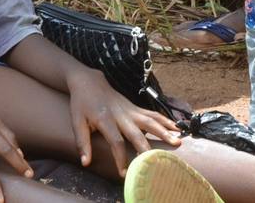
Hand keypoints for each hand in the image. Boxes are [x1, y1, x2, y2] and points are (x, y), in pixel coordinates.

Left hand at [65, 70, 181, 175]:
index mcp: (105, 119)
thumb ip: (82, 142)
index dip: (120, 158)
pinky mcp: (135, 107)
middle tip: (159, 160)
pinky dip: (165, 121)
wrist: (89, 81)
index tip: (125, 173)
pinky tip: (176, 127)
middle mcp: (121, 114)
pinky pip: (152, 114)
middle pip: (137, 132)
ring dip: (164, 131)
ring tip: (178, 141)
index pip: (115, 141)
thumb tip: (86, 163)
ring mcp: (130, 110)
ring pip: (150, 120)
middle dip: (147, 147)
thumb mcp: (76, 122)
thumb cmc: (81, 103)